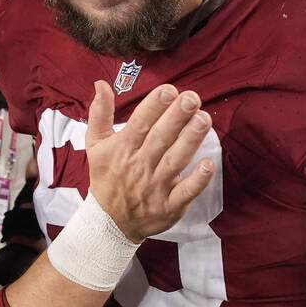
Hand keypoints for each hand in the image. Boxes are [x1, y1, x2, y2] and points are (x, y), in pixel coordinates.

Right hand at [85, 81, 214, 242]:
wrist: (109, 222)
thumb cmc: (106, 177)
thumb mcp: (96, 145)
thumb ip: (100, 113)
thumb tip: (101, 84)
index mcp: (123, 149)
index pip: (139, 124)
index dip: (154, 106)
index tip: (169, 90)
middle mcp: (140, 166)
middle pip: (160, 139)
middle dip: (176, 118)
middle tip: (192, 98)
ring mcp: (155, 187)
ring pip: (175, 161)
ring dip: (190, 141)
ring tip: (204, 120)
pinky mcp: (169, 206)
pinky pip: (185, 192)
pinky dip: (198, 180)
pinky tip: (209, 164)